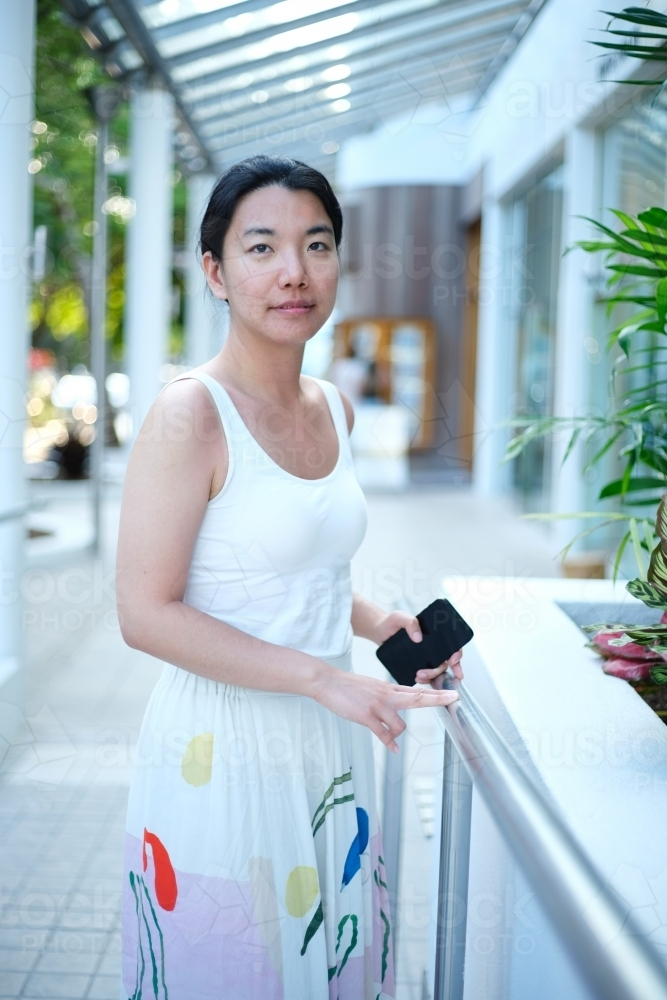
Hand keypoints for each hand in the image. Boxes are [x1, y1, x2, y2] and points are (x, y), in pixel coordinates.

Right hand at [312, 666, 458, 752]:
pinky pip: (383, 733)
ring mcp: (378, 706)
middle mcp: (387, 695)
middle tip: (453, 699)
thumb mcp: (372, 687)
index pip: (417, 690)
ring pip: (400, 724)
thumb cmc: (348, 685)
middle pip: (418, 697)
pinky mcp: (367, 716)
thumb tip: (398, 701)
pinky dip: (390, 742)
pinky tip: (394, 749)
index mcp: (389, 688)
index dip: (435, 693)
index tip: (451, 693)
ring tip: (391, 736)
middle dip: (437, 699)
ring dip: (398, 733)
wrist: (328, 682)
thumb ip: (387, 694)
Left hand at [373, 611, 463, 686]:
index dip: (457, 654)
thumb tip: (419, 637)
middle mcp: (433, 647)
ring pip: (438, 672)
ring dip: (432, 677)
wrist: (379, 632)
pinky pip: (427, 676)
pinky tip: (417, 679)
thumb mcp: (400, 617)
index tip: (453, 661)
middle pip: (445, 662)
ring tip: (419, 676)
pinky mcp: (418, 665)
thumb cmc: (392, 622)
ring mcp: (426, 657)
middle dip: (438, 671)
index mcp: (434, 635)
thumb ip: (410, 622)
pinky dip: (426, 680)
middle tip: (424, 672)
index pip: (452, 645)